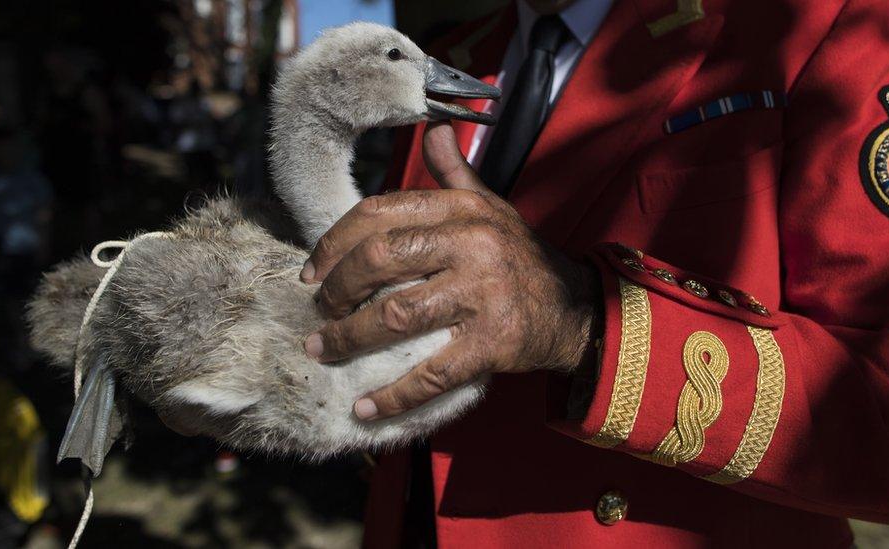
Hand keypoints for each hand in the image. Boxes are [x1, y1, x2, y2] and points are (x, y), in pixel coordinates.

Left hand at [301, 122, 596, 420]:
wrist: (577, 308)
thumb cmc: (520, 257)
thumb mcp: (492, 208)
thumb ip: (455, 175)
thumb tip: (434, 130)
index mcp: (462, 210)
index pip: (381, 212)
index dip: (334, 242)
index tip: (312, 271)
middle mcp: (471, 244)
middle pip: (380, 259)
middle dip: (336, 289)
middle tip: (318, 312)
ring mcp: (483, 294)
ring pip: (397, 316)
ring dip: (349, 339)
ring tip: (322, 351)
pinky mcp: (493, 343)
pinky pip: (432, 373)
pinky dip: (393, 395)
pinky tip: (364, 407)